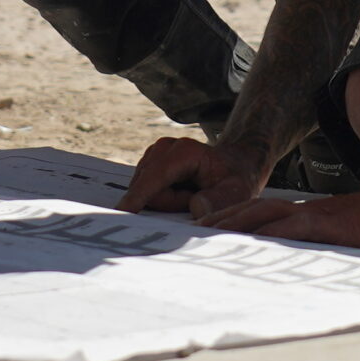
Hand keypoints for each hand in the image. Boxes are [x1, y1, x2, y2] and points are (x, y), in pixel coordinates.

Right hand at [118, 136, 267, 219]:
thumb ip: (218, 201)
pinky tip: (182, 193)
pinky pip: (146, 193)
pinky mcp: (149, 165)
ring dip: (168, 202)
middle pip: (149, 190)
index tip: (122, 212)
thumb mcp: (237, 193)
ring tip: (191, 195)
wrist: (234, 165)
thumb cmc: (235, 180)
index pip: (155, 177)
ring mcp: (154, 155)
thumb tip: (197, 209)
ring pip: (146, 193)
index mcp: (184, 151)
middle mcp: (165, 148)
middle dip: (170, 204)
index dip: (139, 196)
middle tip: (196, 199)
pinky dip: (164, 199)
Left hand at [201, 172, 359, 249]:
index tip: (205, 234)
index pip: (261, 216)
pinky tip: (250, 241)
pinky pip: (292, 228)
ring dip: (233, 226)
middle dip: (220, 223)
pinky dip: (269, 234)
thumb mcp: (347, 236)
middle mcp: (305, 213)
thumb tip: (304, 259)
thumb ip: (325, 242)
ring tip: (205, 236)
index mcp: (308, 216)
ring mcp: (316, 216)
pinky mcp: (330, 224)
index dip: (232, 222)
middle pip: (252, 213)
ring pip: (264, 217)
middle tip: (188, 235)